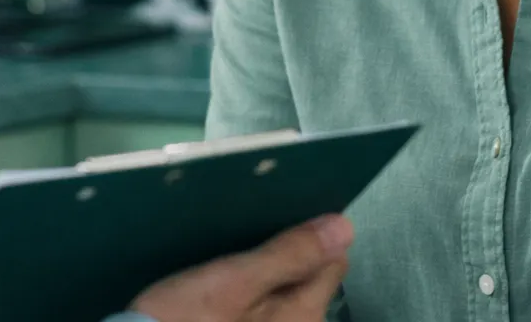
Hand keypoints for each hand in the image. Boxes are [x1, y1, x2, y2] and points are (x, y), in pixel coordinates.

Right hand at [131, 215, 352, 321]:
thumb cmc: (186, 320)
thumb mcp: (235, 279)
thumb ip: (290, 254)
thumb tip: (344, 227)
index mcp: (305, 317)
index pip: (332, 261)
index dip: (309, 234)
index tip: (275, 218)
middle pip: (307, 278)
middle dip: (282, 254)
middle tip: (241, 239)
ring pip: (281, 292)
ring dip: (260, 272)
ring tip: (224, 256)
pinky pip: (260, 308)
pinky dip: (246, 292)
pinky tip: (217, 283)